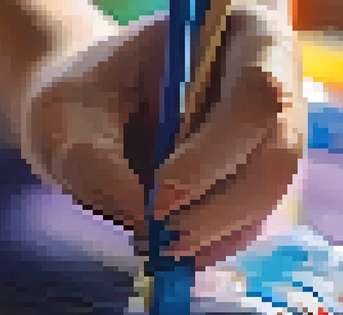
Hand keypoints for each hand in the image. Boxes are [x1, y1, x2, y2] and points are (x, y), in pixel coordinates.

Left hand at [19, 4, 303, 262]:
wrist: (88, 112)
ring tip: (154, 246)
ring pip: (265, 198)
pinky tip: (167, 252)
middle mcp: (274, 84)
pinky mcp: (255, 183)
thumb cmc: (82, 95)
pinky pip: (248, 223)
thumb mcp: (66, 115)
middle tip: (160, 238)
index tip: (159, 194)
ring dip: (210, 233)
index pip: (258, 92)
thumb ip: (94, 159)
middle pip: (277, 155)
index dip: (214, 152)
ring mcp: (272, 138)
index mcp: (242, 34)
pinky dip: (208, 246)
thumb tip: (142, 217)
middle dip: (218, 208)